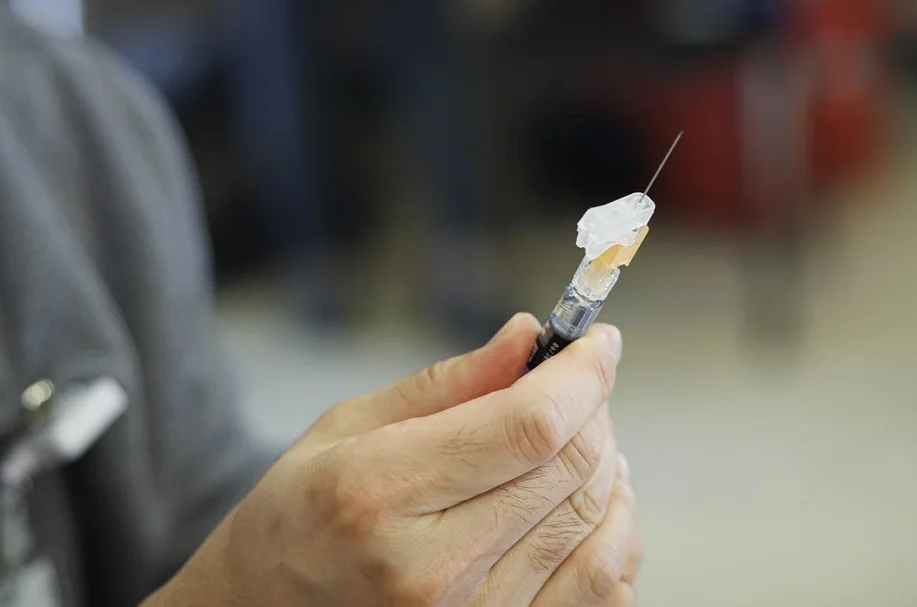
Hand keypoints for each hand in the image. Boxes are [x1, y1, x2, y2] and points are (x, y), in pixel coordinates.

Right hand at [150, 314, 640, 605]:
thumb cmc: (301, 515)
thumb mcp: (348, 428)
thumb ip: (448, 384)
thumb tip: (528, 336)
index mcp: (378, 493)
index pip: (529, 425)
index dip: (581, 376)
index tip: (598, 343)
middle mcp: (428, 570)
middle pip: (569, 469)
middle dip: (592, 410)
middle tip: (577, 384)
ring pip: (596, 526)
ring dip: (605, 467)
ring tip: (580, 439)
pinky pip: (602, 588)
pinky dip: (614, 533)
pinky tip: (587, 502)